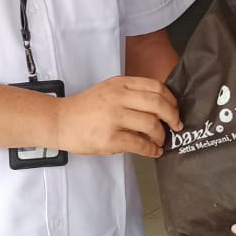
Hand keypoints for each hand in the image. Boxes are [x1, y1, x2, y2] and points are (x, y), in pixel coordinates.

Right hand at [51, 76, 180, 157]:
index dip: (171, 100)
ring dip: (161, 135)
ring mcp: (113, 117)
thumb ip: (131, 94)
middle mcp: (117, 97)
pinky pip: (139, 144)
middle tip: (176, 126)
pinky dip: (151, 150)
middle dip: (173, 117)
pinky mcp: (109, 138)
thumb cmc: (85, 108)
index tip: (175, 110)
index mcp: (120, 83)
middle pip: (158, 104)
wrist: (59, 121)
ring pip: (151, 124)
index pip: (156, 87)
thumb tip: (161, 109)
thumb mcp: (108, 91)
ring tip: (160, 141)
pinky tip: (153, 152)